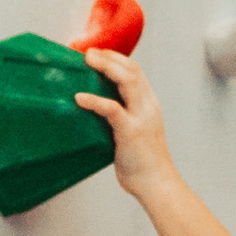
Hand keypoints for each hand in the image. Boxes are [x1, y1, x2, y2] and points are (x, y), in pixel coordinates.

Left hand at [75, 45, 174, 197]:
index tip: (95, 53)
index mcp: (149, 104)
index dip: (115, 58)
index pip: (135, 70)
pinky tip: (79, 98)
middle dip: (108, 56)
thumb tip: (96, 110)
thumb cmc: (141, 161)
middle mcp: (148, 106)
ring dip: (105, 67)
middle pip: (132, 69)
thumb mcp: (134, 131)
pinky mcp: (131, 132)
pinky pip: (112, 109)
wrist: (157, 184)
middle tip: (86, 52)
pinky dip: (95, 100)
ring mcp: (141, 117)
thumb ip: (121, 116)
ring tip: (85, 61)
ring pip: (127, 81)